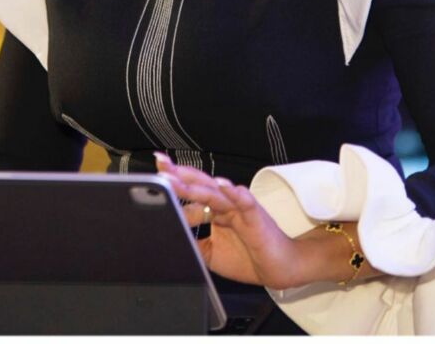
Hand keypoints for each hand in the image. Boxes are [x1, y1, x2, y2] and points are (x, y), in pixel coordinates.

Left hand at [154, 152, 306, 289]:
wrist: (278, 269)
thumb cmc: (247, 257)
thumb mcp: (210, 253)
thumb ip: (191, 242)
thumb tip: (169, 236)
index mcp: (214, 210)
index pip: (190, 193)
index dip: (173, 185)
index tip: (156, 174)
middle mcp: (224, 204)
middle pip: (199, 185)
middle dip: (180, 175)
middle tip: (161, 164)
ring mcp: (239, 207)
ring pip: (216, 192)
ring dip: (199, 185)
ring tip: (181, 176)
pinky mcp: (254, 216)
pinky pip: (245, 202)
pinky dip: (236, 193)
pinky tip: (226, 187)